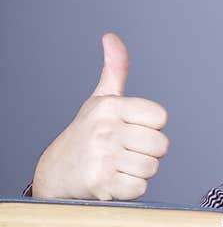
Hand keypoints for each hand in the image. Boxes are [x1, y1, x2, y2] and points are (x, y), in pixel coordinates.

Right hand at [32, 33, 169, 199]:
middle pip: (161, 145)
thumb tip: (111, 38)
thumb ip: (115, 70)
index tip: (134, 129)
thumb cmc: (86, 134)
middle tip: (127, 151)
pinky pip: (140, 187)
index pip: (160, 117)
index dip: (152, 126)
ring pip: (152, 168)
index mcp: (110, 106)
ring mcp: (103, 156)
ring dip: (139, 171)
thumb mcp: (100, 99)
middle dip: (149, 152)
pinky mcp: (102, 182)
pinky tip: (115, 180)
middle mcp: (105, 129)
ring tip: (119, 165)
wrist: (56, 171)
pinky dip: (131, 188)